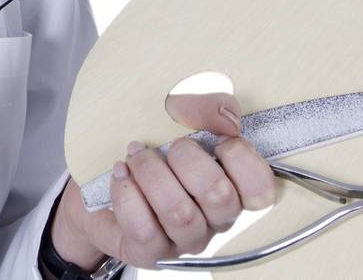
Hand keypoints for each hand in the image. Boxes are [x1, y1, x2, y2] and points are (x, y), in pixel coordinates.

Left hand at [49, 91, 277, 270]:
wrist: (102, 187)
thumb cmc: (153, 152)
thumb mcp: (180, 117)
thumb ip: (209, 108)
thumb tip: (228, 118)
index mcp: (233, 191)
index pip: (261, 190)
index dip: (241, 158)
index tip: (217, 140)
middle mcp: (215, 222)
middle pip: (219, 197)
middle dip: (188, 159)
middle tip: (171, 146)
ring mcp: (184, 242)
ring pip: (179, 213)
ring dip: (152, 173)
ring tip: (137, 155)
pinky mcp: (150, 253)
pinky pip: (144, 228)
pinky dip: (128, 193)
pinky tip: (122, 173)